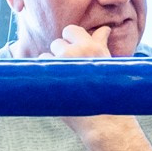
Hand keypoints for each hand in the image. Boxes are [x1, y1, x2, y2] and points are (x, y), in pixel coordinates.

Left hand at [48, 24, 126, 140]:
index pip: (70, 30)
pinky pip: (40, 68)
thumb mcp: (109, 65)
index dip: (70, 40)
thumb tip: (104, 28)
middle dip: (61, 55)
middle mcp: (76, 52)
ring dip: (52, 66)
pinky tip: (57, 86)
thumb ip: (101, 43)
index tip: (76, 53)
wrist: (106, 122)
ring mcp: (62, 64)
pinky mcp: (51, 77)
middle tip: (74, 73)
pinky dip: (45, 75)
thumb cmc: (111, 94)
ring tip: (66, 81)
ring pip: (46, 55)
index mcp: (92, 46)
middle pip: (57, 43)